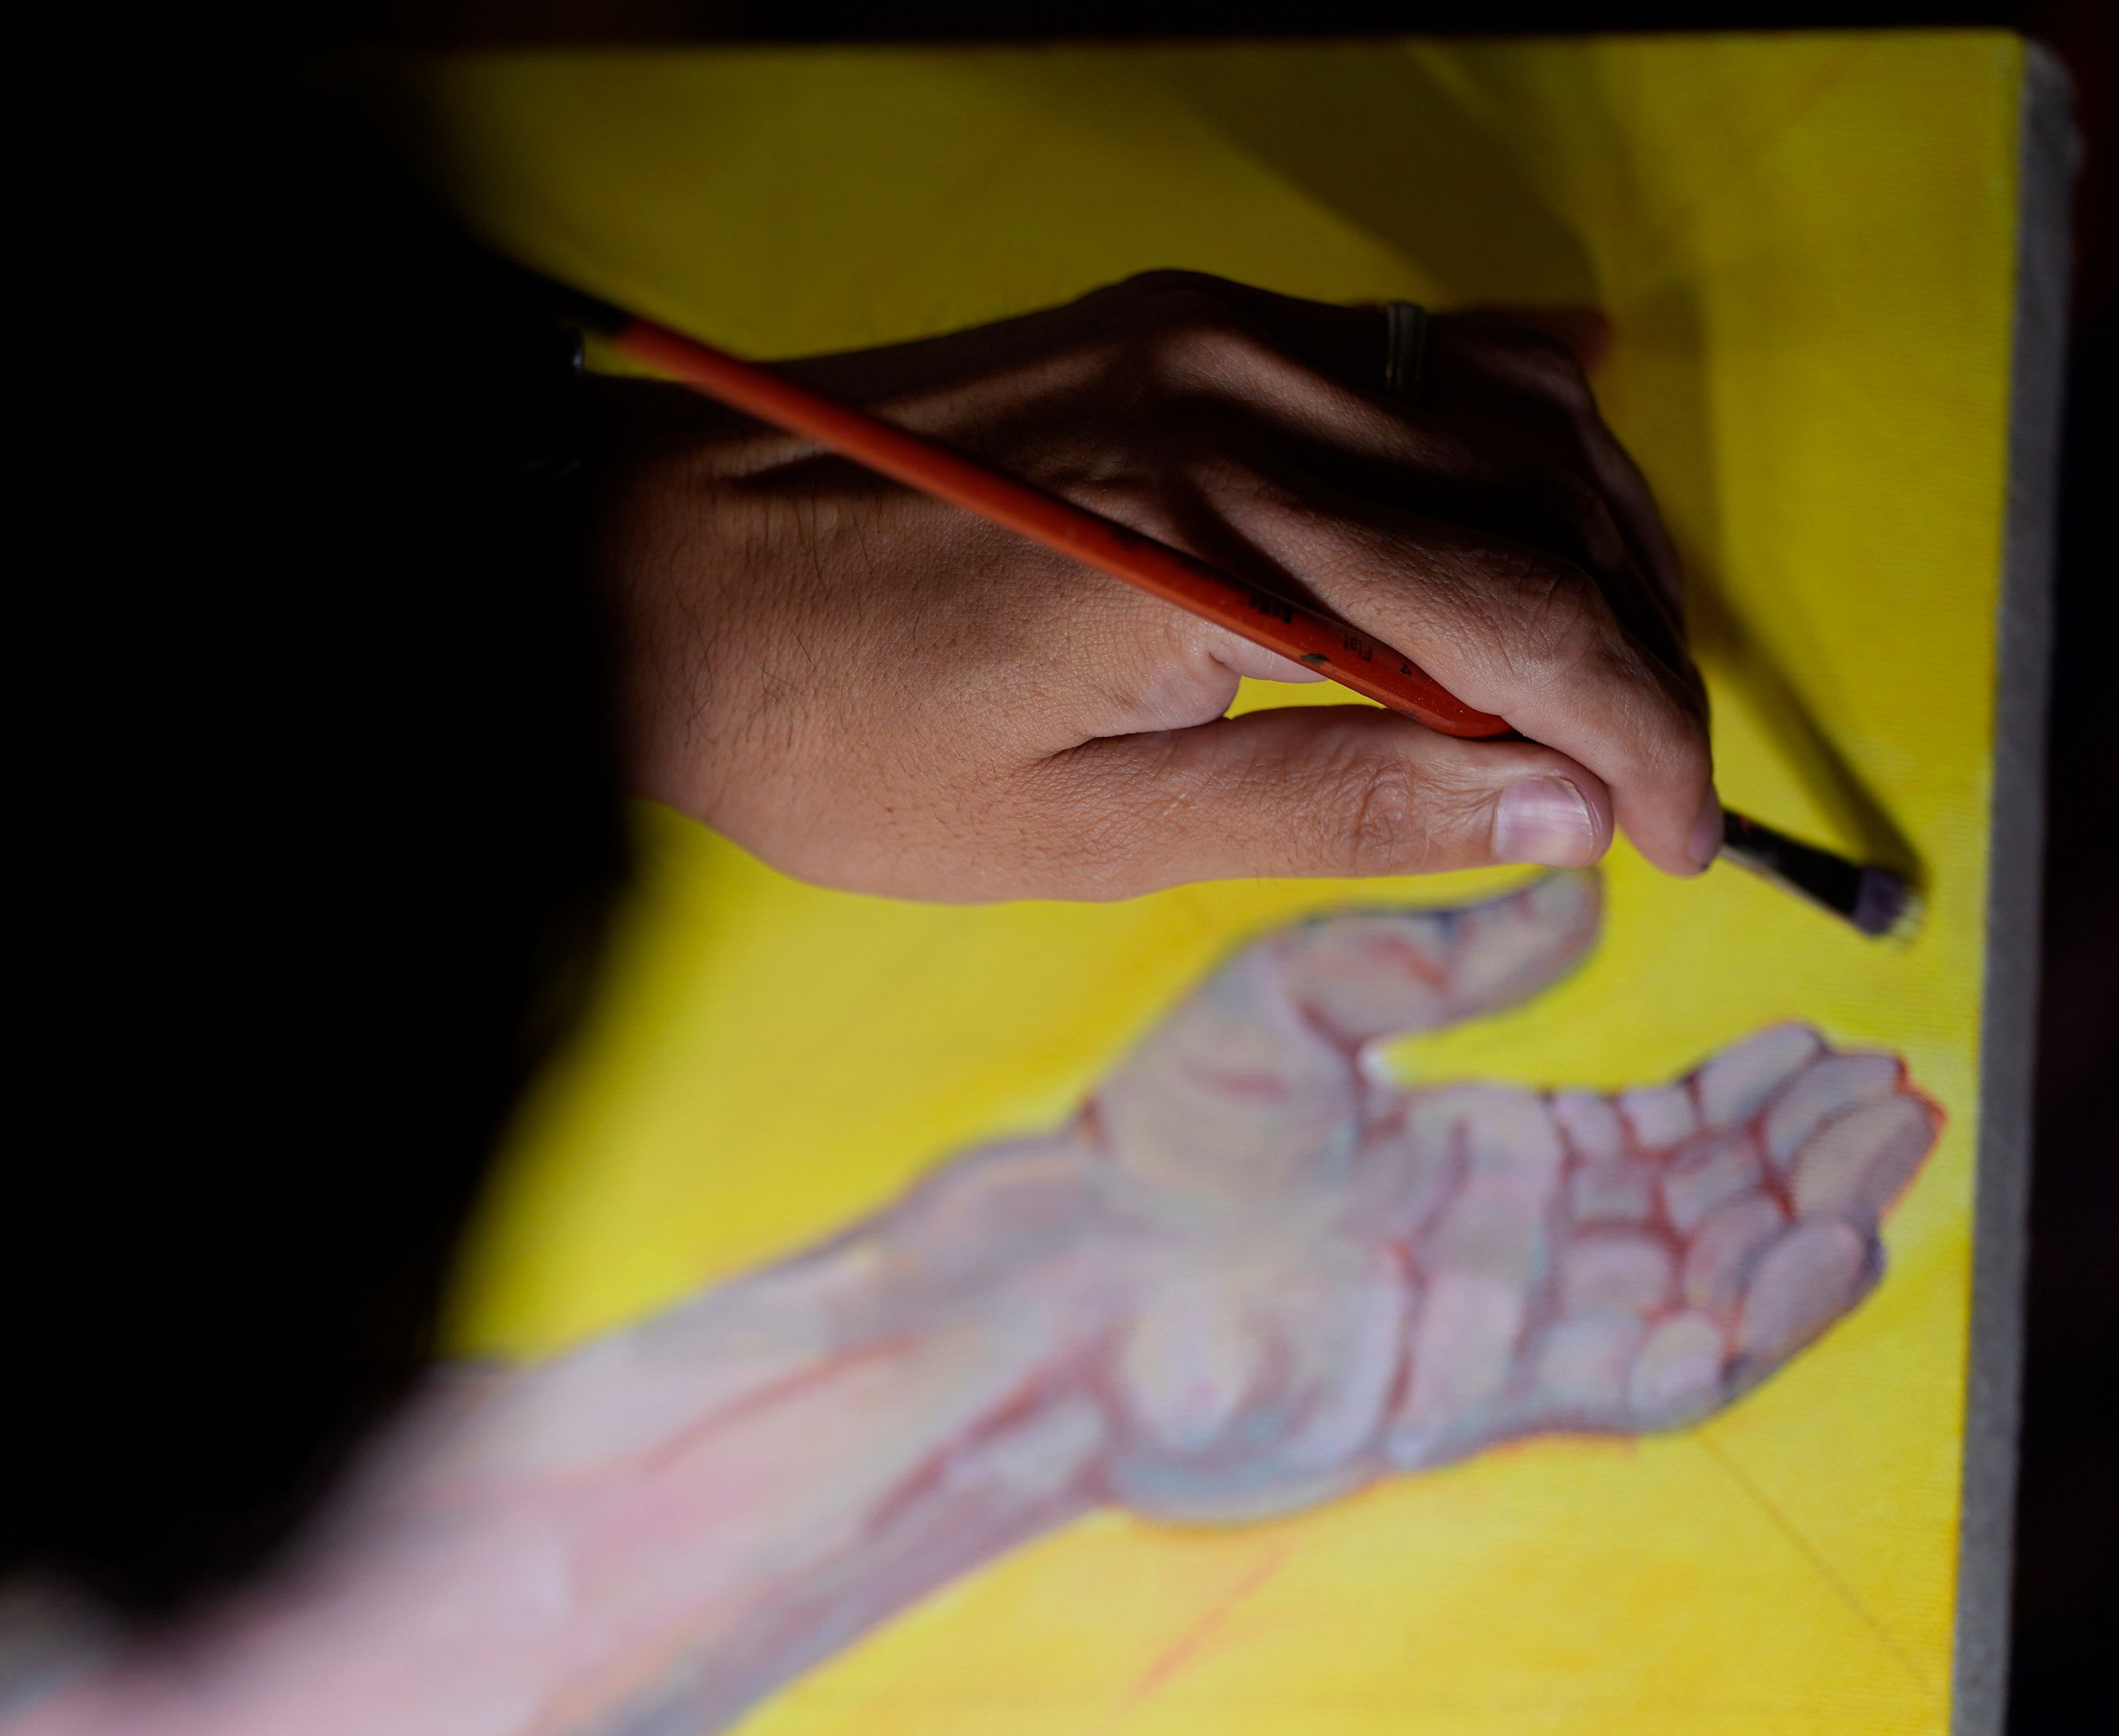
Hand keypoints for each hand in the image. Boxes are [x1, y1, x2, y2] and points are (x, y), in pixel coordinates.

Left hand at [593, 273, 1718, 899]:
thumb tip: (1555, 805)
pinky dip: (1501, 435)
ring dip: (1587, 546)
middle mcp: (1234, 392)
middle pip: (1541, 509)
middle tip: (1650, 786)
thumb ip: (1329, 809)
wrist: (639, 579)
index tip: (1677, 841)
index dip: (1637, 740)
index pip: (1524, 627)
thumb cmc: (829, 731)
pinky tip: (1543, 507)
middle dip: (1634, 656)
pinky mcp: (1165, 312)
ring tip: (1606, 681)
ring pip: (1497, 413)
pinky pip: (1401, 352)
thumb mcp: (1069, 834)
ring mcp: (1202, 329)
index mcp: (1214, 537)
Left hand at [1055, 871, 1936, 1516]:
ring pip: (1695, 1287)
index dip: (1743, 1092)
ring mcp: (1494, 1327)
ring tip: (1881, 1156)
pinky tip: (1811, 1256)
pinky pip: (1643, 1375)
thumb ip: (1440, 952)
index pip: (1648, 1128)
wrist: (1064, 1274)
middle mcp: (1499, 1245)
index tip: (1820, 1037)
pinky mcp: (1476, 1397)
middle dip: (1801, 1153)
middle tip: (1891, 1089)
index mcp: (1469, 1155)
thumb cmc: (1149, 1144)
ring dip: (1800, 1230)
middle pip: (1698, 1207)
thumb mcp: (1296, 1000)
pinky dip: (1739, 1325)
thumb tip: (1579, 890)